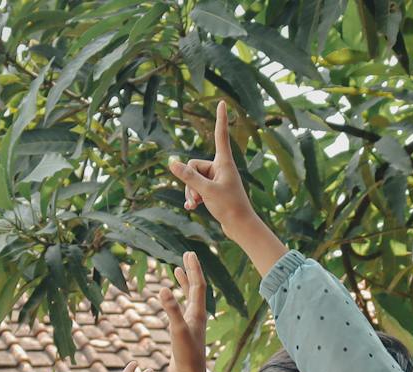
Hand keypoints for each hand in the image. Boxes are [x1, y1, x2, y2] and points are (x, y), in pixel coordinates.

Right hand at [156, 253, 208, 371]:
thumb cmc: (186, 355)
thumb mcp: (177, 330)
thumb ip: (171, 309)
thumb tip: (163, 289)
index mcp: (197, 313)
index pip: (197, 285)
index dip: (193, 269)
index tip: (189, 253)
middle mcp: (196, 316)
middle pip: (195, 288)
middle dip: (190, 271)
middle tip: (186, 255)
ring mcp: (190, 323)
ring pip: (188, 298)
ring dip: (184, 283)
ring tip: (177, 271)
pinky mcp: (184, 331)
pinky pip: (181, 309)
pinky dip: (176, 299)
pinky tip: (170, 299)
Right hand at [170, 102, 257, 234]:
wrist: (241, 227)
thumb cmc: (229, 207)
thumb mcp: (206, 191)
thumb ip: (188, 176)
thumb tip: (171, 161)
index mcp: (224, 162)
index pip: (220, 135)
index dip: (220, 119)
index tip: (223, 103)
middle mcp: (221, 167)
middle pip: (194, 165)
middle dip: (190, 181)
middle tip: (198, 197)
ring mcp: (217, 179)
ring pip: (193, 178)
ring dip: (191, 191)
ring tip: (196, 204)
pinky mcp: (214, 190)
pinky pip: (197, 187)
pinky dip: (194, 197)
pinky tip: (192, 207)